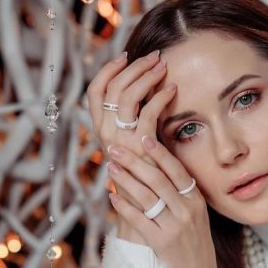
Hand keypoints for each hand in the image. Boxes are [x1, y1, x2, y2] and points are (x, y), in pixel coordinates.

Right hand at [85, 49, 174, 226]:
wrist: (149, 211)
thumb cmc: (147, 178)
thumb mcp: (137, 146)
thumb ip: (137, 122)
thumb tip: (146, 94)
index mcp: (101, 130)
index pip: (95, 91)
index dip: (108, 70)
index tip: (125, 55)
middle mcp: (106, 133)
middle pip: (112, 87)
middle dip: (133, 67)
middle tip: (154, 57)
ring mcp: (120, 140)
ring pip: (127, 95)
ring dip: (146, 76)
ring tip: (163, 67)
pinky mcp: (139, 147)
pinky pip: (147, 113)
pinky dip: (160, 97)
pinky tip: (172, 90)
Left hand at [106, 139, 219, 267]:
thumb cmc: (194, 244)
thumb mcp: (196, 216)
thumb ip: (181, 195)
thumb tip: (157, 169)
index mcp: (197, 202)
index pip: (177, 171)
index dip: (160, 154)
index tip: (144, 138)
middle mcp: (187, 211)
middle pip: (158, 180)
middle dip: (135, 162)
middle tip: (116, 149)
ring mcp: (175, 227)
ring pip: (146, 197)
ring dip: (126, 180)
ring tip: (111, 168)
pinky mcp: (161, 242)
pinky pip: (138, 219)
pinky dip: (124, 206)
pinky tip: (112, 196)